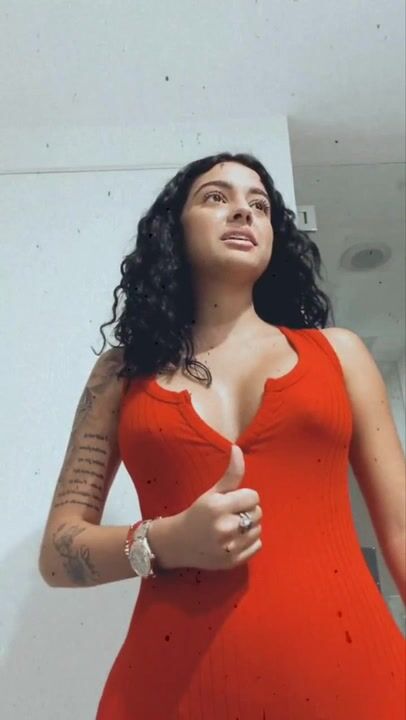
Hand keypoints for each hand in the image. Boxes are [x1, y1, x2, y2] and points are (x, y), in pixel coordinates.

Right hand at [175, 444, 262, 570]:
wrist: (178, 543)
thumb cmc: (198, 513)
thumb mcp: (212, 492)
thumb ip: (231, 473)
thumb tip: (238, 448)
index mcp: (218, 507)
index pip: (253, 496)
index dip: (244, 497)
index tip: (232, 501)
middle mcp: (225, 528)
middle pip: (257, 513)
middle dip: (246, 511)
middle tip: (230, 514)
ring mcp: (229, 547)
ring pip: (258, 529)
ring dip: (249, 527)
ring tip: (232, 527)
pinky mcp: (233, 561)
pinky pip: (257, 545)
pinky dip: (250, 542)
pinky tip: (234, 540)